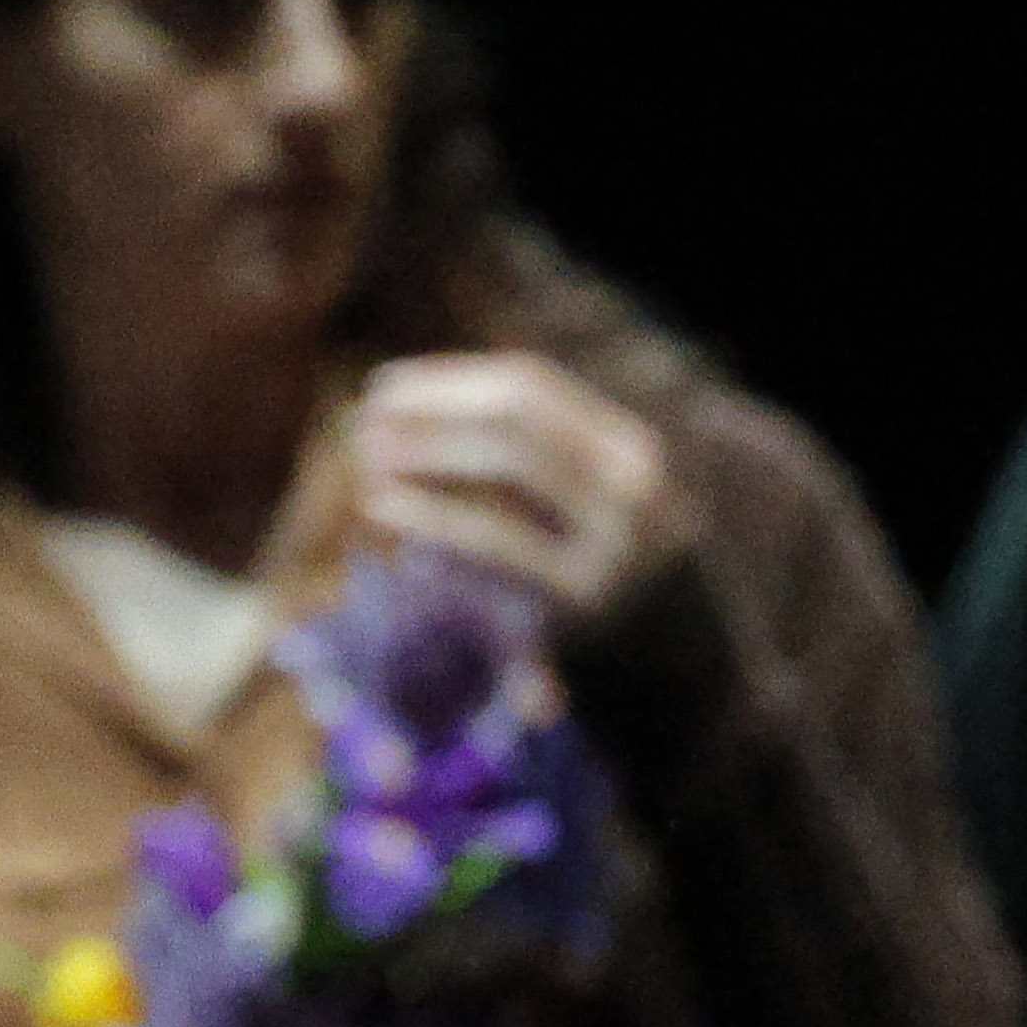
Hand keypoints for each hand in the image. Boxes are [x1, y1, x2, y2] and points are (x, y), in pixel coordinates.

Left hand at [347, 352, 686, 624]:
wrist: (661, 648)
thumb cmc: (583, 559)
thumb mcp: (565, 492)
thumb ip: (508, 448)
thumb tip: (396, 393)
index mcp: (625, 442)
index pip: (528, 383)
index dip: (449, 379)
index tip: (382, 385)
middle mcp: (634, 476)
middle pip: (519, 412)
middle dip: (435, 407)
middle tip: (365, 417)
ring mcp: (622, 528)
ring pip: (513, 459)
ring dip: (433, 447)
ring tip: (369, 455)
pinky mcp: (591, 583)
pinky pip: (499, 534)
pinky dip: (435, 511)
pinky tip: (382, 504)